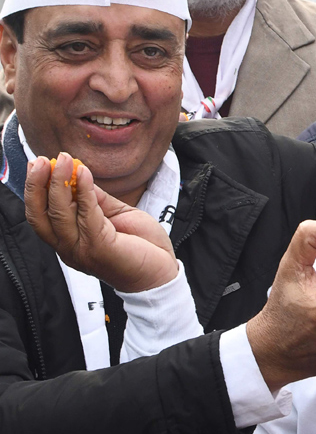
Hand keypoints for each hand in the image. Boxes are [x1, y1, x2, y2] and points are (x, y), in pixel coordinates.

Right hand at [24, 153, 177, 291]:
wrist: (162, 274)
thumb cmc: (141, 247)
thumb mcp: (115, 215)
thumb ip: (96, 200)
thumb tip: (80, 176)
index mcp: (68, 240)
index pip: (40, 214)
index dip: (35, 188)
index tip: (38, 164)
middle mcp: (69, 248)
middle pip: (41, 215)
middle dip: (38, 184)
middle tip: (42, 160)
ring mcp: (82, 250)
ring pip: (59, 214)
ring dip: (60, 184)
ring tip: (65, 161)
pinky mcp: (100, 248)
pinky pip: (88, 216)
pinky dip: (85, 193)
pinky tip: (84, 174)